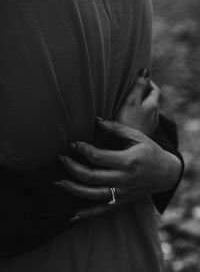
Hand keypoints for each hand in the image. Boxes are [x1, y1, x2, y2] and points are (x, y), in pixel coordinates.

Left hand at [56, 120, 180, 219]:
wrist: (167, 173)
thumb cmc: (150, 151)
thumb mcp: (137, 136)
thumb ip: (115, 128)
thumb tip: (95, 120)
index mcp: (128, 161)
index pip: (98, 157)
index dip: (82, 149)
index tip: (72, 143)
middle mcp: (124, 179)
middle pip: (92, 176)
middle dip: (72, 168)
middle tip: (60, 158)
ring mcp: (123, 193)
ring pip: (93, 195)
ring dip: (74, 190)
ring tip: (59, 182)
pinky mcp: (123, 201)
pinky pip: (103, 210)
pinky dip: (87, 214)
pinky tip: (73, 215)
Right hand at [116, 68, 160, 135]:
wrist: (126, 147)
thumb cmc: (126, 122)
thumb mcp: (131, 101)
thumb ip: (138, 86)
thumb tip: (145, 71)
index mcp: (153, 106)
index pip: (155, 90)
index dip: (148, 83)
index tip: (139, 79)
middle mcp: (155, 116)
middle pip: (152, 101)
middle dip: (144, 94)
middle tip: (132, 90)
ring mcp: (151, 126)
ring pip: (148, 112)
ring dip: (141, 106)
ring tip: (128, 104)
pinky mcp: (145, 134)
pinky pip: (144, 121)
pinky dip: (138, 116)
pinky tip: (128, 119)